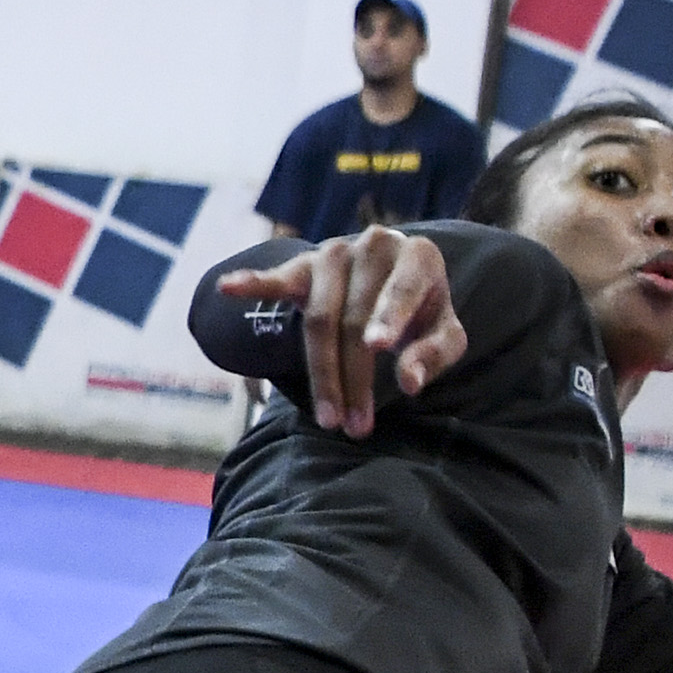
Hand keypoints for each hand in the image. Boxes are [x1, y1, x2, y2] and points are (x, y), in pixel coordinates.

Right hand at [212, 226, 464, 439]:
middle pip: (353, 319)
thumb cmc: (422, 311)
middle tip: (354, 427)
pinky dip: (251, 284)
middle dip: (353, 377)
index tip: (377, 348)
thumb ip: (434, 354)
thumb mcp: (445, 333)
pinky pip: (276, 279)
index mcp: (418, 256)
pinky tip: (227, 288)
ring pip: (318, 319)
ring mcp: (334, 254)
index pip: (401, 290)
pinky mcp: (302, 266)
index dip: (389, 317)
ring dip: (320, 374)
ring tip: (327, 419)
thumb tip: (409, 383)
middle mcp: (374, 245)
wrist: (392, 277)